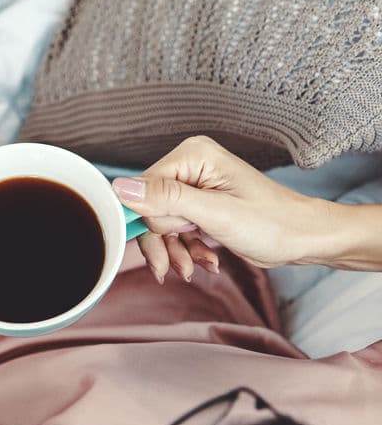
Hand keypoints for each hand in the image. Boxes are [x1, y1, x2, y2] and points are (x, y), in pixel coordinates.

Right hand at [111, 136, 331, 281]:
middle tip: (173, 265)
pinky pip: (175, 231)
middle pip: (148, 208)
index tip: (160, 246)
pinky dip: (186, 250)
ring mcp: (194, 188)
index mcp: (192, 156)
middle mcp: (190, 167)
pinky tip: (205, 261)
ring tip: (192, 268)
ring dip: (174, 251)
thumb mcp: (215, 213)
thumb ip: (166, 198)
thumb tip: (120, 188)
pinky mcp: (199, 207)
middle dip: (163, 241)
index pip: (142, 188)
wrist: (304, 239)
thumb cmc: (273, 222)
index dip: (148, 221)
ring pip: (159, 224)